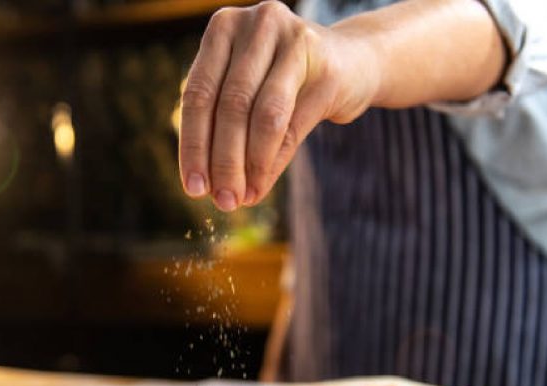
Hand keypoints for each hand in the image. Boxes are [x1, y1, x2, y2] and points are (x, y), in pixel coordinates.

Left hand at [178, 0, 380, 210]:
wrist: (353, 62)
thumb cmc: (286, 81)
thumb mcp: (247, 90)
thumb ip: (222, 123)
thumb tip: (206, 186)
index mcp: (224, 27)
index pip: (198, 93)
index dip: (192, 145)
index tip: (193, 188)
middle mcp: (258, 25)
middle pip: (229, 106)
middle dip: (222, 162)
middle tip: (222, 201)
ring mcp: (295, 40)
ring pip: (262, 116)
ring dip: (249, 166)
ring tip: (242, 198)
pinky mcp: (326, 67)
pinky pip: (292, 126)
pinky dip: (272, 163)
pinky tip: (261, 186)